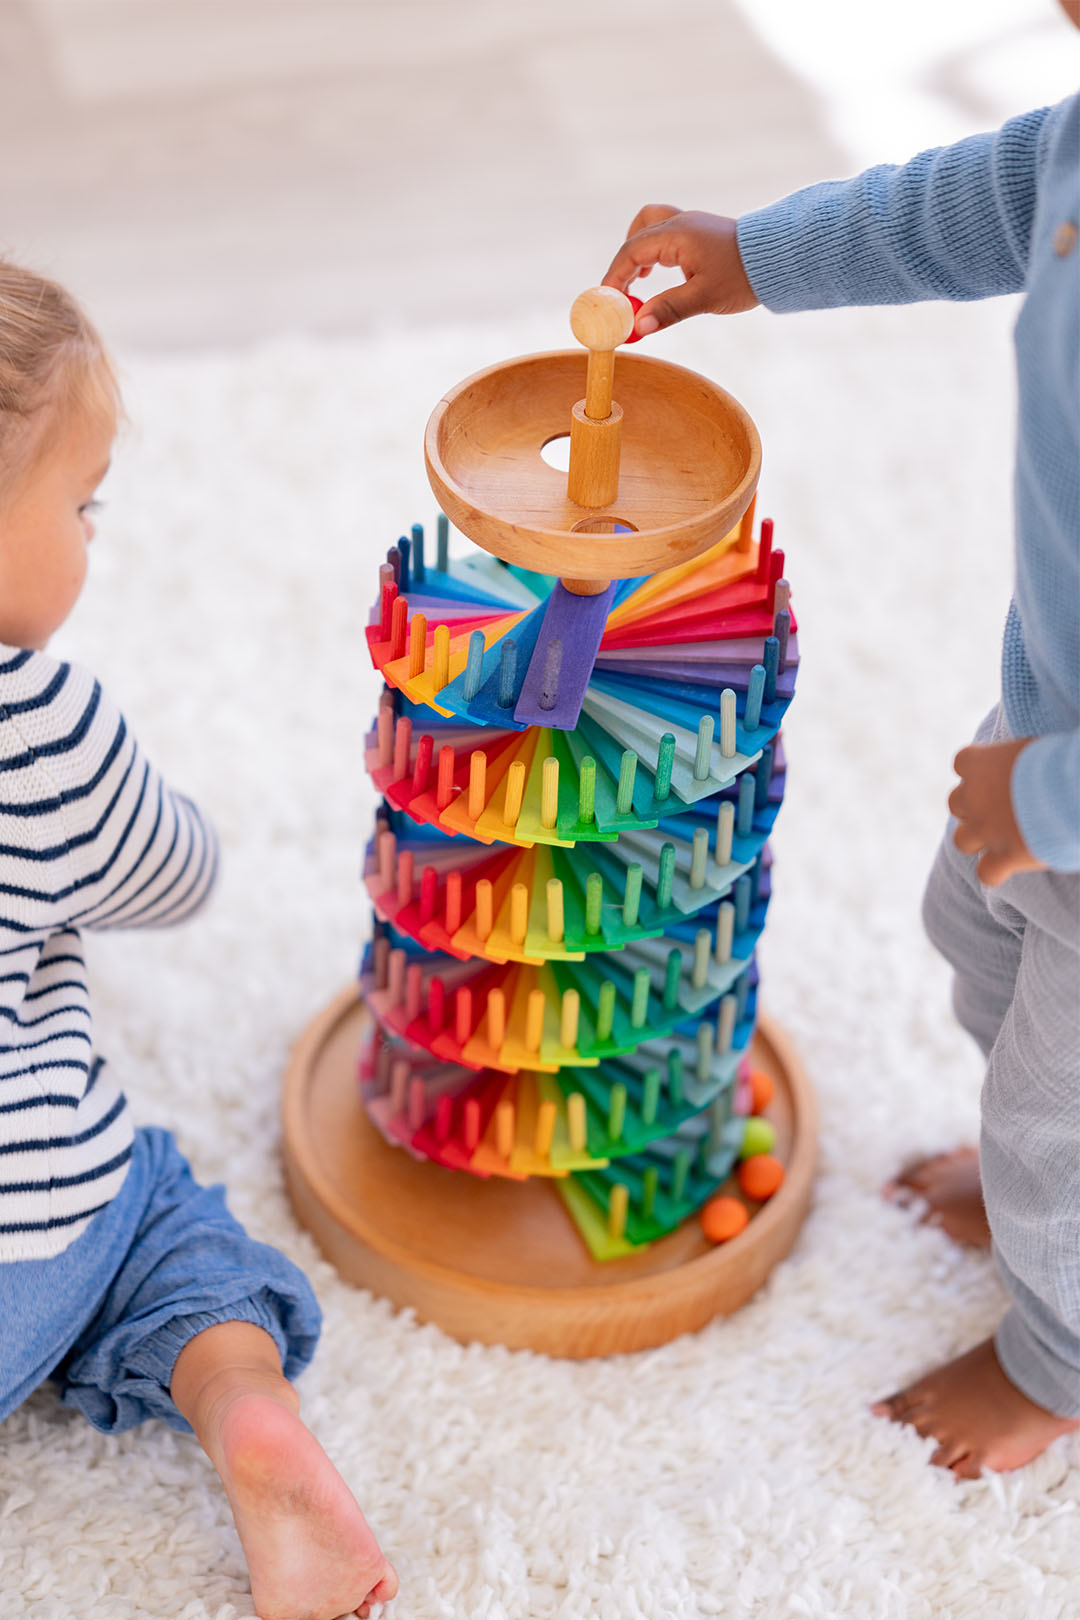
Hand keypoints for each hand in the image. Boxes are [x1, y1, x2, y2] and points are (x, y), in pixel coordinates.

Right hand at [602, 205, 758, 336]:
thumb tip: (638, 327)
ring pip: (648, 227)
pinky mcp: (699, 231)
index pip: (631, 252)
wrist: (778, 257)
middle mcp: (679, 223)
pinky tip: (660, 270)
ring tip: (639, 280)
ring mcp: (689, 224)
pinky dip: (653, 249)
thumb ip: (668, 310)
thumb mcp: (704, 298)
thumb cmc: (742, 276)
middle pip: (635, 237)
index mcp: (676, 235)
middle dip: (622, 267)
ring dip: (636, 252)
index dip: (614, 278)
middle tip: (620, 296)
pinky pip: (664, 232)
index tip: (608, 302)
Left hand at [949, 737, 1045, 885]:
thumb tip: (1026, 767)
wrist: (1069, 790)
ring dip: (977, 839)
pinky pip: (986, 873)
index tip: (996, 773)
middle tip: (1001, 806)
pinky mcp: (1003, 856)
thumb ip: (1017, 762)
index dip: (978, 769)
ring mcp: (985, 830)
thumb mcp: (1032, 749)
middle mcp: (973, 797)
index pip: (963, 762)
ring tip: (1002, 837)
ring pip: (961, 840)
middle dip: (973, 807)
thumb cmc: (1057, 760)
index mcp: (980, 763)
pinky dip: (996, 872)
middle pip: (956, 803)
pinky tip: (1010, 866)